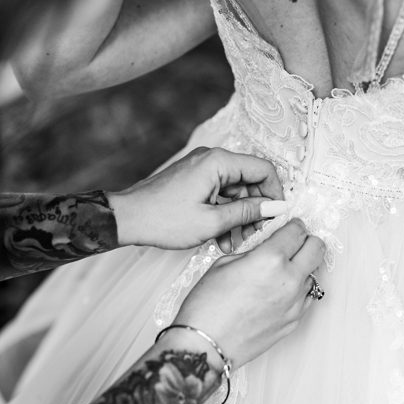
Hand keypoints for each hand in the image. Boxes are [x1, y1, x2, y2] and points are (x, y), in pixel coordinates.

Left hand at [110, 147, 282, 250]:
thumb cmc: (163, 220)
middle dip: (254, 211)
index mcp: (218, 162)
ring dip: (238, 218)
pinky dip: (222, 215)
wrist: (126, 219)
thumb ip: (248, 212)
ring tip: (235, 244)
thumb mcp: (212, 221)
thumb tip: (277, 208)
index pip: (264, 170)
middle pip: (249, 182)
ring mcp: (200, 170)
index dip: (275, 194)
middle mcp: (210, 160)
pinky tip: (222, 240)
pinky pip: (218, 196)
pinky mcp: (192, 182)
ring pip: (234, 193)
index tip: (275, 218)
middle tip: (254, 236)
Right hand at [173, 217, 326, 365]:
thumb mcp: (222, 265)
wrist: (205, 344)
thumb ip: (251, 253)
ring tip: (278, 273)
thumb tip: (265, 250)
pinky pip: (305, 298)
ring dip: (301, 268)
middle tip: (294, 243)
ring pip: (313, 274)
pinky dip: (296, 290)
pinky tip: (276, 293)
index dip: (293, 226)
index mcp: (270, 259)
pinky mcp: (294, 321)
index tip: (289, 227)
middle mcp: (289, 280)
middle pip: (317, 249)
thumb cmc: (206, 308)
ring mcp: (295, 303)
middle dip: (307, 241)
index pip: (297, 231)